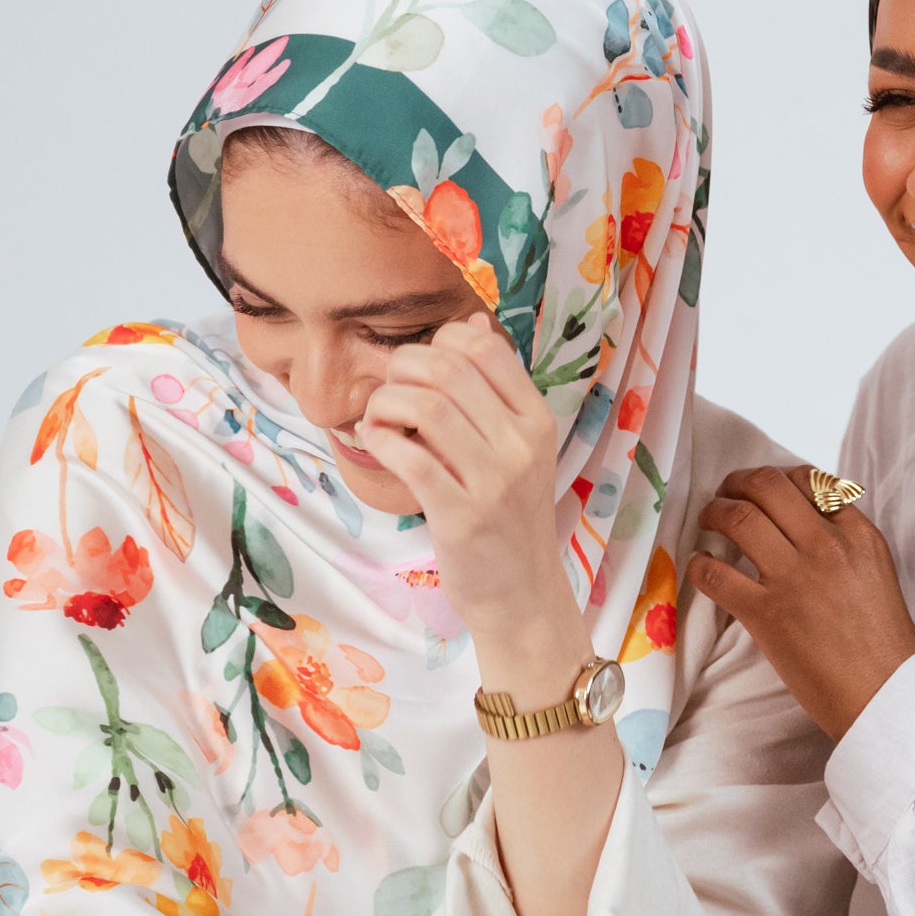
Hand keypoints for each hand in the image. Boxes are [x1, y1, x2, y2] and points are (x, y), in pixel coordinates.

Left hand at [357, 313, 575, 658]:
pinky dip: (382, 440)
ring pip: (428, 407)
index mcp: (537, 420)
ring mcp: (494, 481)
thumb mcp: (518, 449)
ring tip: (379, 419)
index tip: (421, 368)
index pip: (486, 347)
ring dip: (387, 403)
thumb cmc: (509, 517)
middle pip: (450, 369)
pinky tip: (377, 445)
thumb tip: (470, 322)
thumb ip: (495, 390)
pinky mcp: (461, 516)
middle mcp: (521, 445)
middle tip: (388, 391)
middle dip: (403, 368)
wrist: (521, 594)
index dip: (440, 342)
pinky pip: (410, 458)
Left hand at [689, 467, 914, 740]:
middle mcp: (826, 546)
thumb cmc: (883, 643)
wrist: (884, 693)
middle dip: (738, 482)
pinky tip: (701, 565)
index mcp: (858, 535)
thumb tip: (805, 525)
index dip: (777, 478)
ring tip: (709, 521)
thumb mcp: (877, 574)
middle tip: (726, 493)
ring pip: (739, 517)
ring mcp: (794, 577)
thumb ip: (846, 543)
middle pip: (768, 486)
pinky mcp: (766, 613)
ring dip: (715, 512)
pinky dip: (700, 564)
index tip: (762, 489)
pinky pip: (716, 574)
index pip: (811, 481)